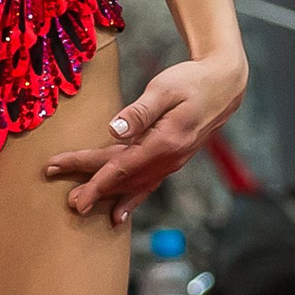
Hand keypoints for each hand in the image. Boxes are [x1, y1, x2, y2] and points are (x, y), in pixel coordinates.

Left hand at [43, 48, 248, 228]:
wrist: (224, 85)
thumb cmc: (192, 80)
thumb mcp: (165, 89)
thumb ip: (140, 112)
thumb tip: (113, 130)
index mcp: (164, 142)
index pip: (121, 165)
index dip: (94, 178)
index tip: (73, 188)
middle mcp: (169, 159)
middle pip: (124, 178)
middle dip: (94, 189)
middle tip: (69, 202)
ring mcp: (173, 162)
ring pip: (135, 185)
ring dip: (109, 196)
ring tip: (85, 207)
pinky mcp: (173, 159)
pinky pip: (148, 184)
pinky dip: (132, 199)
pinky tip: (120, 213)